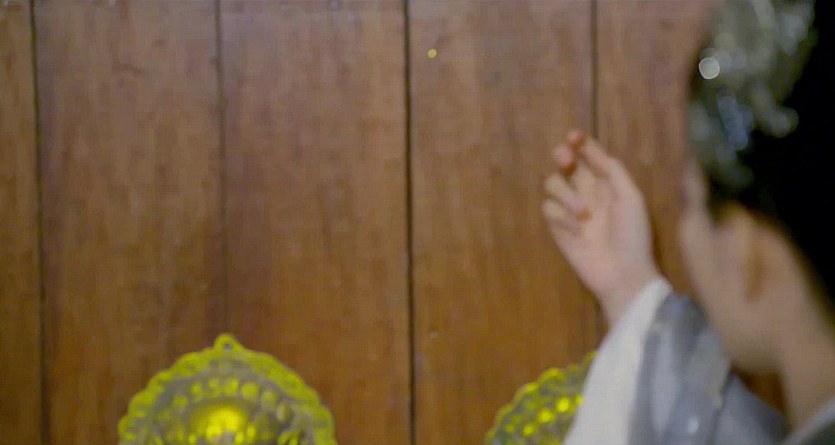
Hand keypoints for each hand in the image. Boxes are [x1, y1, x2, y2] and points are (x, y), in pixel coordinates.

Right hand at [542, 130, 660, 325]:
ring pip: (552, 183)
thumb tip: (590, 149)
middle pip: (564, 163)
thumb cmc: (633, 235)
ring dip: (564, 193)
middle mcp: (585, 191)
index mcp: (606, 182)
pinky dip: (560, 216)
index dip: (579, 142)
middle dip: (562, 156)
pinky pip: (548, 208)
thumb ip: (612, 170)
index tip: (574, 137)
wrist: (622, 272)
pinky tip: (576, 230)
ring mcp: (569, 209)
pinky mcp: (557, 227)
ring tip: (582, 213)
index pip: (588, 154)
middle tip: (566, 160)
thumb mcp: (631, 197)